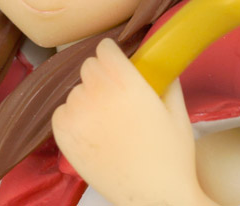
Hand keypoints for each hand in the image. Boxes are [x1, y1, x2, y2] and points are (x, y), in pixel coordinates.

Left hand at [52, 39, 215, 205]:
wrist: (154, 197)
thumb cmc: (172, 158)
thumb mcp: (178, 113)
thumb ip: (167, 80)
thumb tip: (160, 63)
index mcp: (128, 84)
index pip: (104, 48)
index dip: (112, 54)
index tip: (117, 62)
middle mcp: (99, 95)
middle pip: (88, 66)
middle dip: (101, 74)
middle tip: (116, 94)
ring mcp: (78, 116)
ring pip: (75, 90)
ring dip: (87, 97)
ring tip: (106, 119)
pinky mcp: (64, 137)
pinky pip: (61, 112)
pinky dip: (72, 117)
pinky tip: (92, 131)